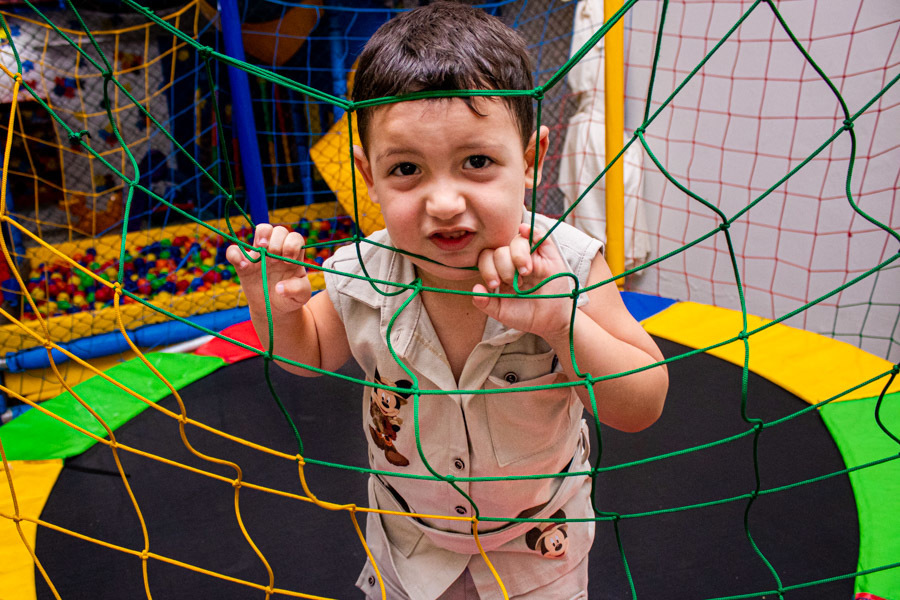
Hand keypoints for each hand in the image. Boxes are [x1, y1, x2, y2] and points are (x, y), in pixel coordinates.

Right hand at [225, 224, 311, 314]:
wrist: (272, 309)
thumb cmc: (290, 299)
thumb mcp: (301, 297)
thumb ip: (297, 289)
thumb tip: (279, 287)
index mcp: (293, 256)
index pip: (295, 238)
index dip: (292, 244)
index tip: (287, 261)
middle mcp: (277, 251)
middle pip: (279, 230)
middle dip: (277, 241)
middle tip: (275, 258)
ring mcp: (260, 255)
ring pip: (262, 230)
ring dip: (262, 235)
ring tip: (261, 249)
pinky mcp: (243, 265)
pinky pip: (234, 251)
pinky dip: (235, 254)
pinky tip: (243, 266)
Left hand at [472, 223, 575, 339]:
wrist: (548, 322)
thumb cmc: (524, 315)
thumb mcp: (501, 311)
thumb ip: (485, 303)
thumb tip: (475, 289)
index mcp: (500, 271)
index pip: (487, 258)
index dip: (487, 268)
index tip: (495, 284)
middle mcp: (514, 261)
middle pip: (501, 250)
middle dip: (504, 267)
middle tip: (516, 283)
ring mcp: (532, 256)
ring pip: (518, 241)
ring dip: (518, 255)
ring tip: (526, 272)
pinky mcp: (549, 255)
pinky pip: (540, 235)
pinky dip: (532, 231)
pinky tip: (525, 232)